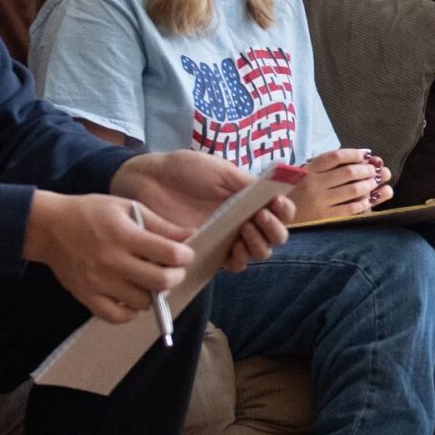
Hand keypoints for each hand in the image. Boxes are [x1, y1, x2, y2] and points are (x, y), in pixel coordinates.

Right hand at [24, 190, 192, 322]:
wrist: (49, 227)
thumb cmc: (91, 213)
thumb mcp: (127, 208)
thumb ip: (160, 224)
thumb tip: (191, 236)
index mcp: (124, 235)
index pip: (169, 254)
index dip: (185, 255)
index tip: (184, 254)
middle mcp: (112, 261)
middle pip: (160, 282)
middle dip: (175, 276)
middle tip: (172, 270)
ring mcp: (98, 282)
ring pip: (142, 302)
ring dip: (153, 294)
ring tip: (149, 281)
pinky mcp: (86, 297)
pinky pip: (117, 316)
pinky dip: (130, 312)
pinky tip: (132, 297)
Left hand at [112, 150, 292, 269]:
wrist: (150, 180)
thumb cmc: (184, 170)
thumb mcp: (220, 170)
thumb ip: (247, 183)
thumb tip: (276, 192)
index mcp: (249, 198)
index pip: (279, 210)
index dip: (284, 210)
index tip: (276, 203)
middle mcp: (243, 220)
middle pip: (274, 236)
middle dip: (273, 229)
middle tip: (259, 217)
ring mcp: (227, 238)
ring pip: (258, 253)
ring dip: (259, 245)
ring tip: (245, 231)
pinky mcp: (209, 253)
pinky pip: (233, 265)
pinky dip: (239, 259)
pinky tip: (232, 248)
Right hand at [294, 148, 390, 221]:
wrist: (274, 218)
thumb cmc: (290, 194)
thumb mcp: (299, 175)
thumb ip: (321, 167)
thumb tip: (356, 156)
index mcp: (307, 170)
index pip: (335, 156)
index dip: (354, 154)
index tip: (365, 154)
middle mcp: (313, 183)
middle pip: (348, 172)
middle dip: (366, 169)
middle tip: (375, 169)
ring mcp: (319, 201)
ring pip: (352, 190)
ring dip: (368, 184)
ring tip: (375, 181)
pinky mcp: (324, 217)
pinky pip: (350, 208)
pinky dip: (363, 202)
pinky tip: (369, 199)